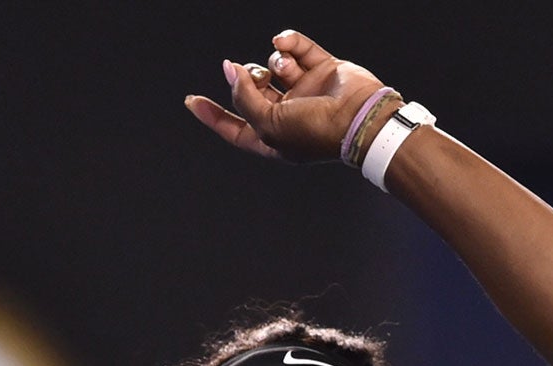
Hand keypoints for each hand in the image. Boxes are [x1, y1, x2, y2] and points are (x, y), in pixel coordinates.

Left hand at [184, 29, 386, 162]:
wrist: (360, 119)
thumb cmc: (316, 132)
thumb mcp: (268, 124)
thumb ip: (244, 97)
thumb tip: (230, 70)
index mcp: (274, 138)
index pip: (235, 128)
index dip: (213, 115)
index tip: (192, 101)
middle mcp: (289, 115)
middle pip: (253, 91)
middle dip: (247, 79)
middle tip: (256, 77)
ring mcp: (307, 91)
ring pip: (275, 65)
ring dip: (273, 61)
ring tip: (283, 67)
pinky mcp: (323, 70)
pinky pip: (299, 48)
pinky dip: (290, 41)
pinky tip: (285, 42)